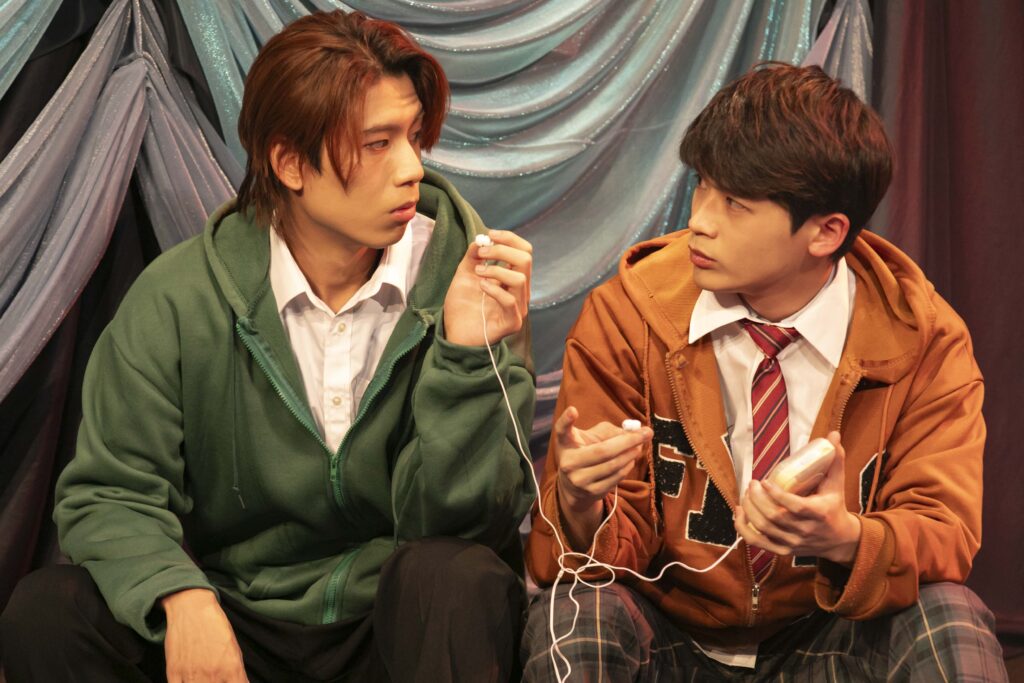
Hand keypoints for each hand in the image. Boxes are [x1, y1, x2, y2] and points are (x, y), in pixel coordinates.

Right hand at [162, 589, 247, 682]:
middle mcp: (213, 674)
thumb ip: (236, 672)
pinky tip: (190, 680)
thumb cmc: (215, 626)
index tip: (234, 682)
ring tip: (204, 678)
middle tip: (217, 679)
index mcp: (232, 668)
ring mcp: (192, 675)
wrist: (192, 608)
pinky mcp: (174, 673)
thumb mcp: (233, 648)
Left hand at [443, 230, 531, 346]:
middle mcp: (519, 292)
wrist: (454, 334)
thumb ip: (472, 257)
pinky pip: (510, 301)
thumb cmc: (463, 307)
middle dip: (502, 251)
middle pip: (525, 260)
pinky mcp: (512, 323)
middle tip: (482, 254)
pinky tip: (480, 287)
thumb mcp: (465, 275)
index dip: (510, 239)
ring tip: (478, 274)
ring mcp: (518, 308)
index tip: (489, 235)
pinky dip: (494, 289)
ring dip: (496, 270)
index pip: (524, 252)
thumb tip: (480, 240)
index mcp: (512, 278)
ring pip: (520, 279)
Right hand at [554, 406, 652, 549]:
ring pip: (613, 465)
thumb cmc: (585, 452)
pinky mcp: (591, 492)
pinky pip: (616, 477)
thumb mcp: (589, 438)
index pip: (561, 431)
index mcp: (565, 444)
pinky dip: (628, 466)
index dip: (566, 421)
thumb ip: (608, 432)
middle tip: (647, 433)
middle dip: (628, 441)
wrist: (573, 487)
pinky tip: (631, 459)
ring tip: (640, 445)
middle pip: (602, 451)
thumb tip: (634, 432)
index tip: (573, 410)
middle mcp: (568, 463)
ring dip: (631, 454)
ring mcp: (579, 480)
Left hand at [735, 431, 861, 564]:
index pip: (794, 506)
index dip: (776, 495)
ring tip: (746, 494)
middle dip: (757, 499)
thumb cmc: (834, 506)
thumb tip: (833, 434)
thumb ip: (835, 460)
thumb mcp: (836, 484)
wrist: (839, 540)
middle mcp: (805, 531)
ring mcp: (792, 543)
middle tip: (752, 484)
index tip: (764, 480)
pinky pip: (757, 542)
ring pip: (763, 528)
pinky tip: (739, 512)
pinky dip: (743, 528)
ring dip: (749, 510)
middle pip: (774, 517)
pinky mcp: (783, 551)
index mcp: (818, 513)